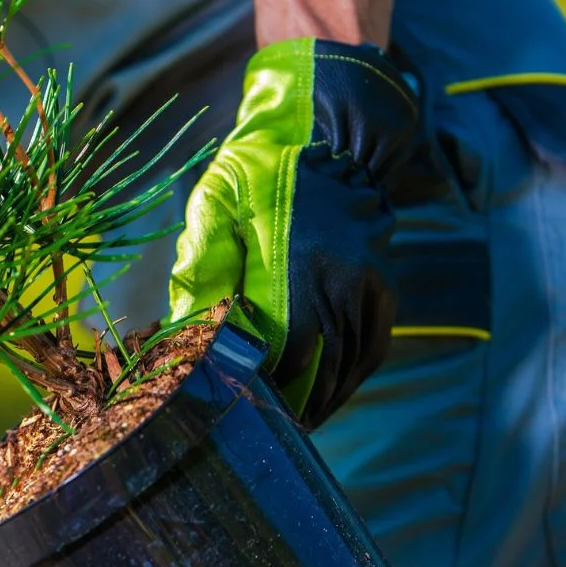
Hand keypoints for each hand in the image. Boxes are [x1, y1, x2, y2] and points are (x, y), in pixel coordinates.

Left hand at [169, 38, 447, 426]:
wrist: (327, 131)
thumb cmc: (257, 170)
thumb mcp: (215, 204)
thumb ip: (201, 263)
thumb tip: (183, 325)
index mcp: (296, 265)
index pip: (283, 352)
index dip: (264, 390)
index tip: (240, 413)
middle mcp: (341, 281)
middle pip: (319, 369)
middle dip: (292, 407)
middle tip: (263, 435)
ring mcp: (368, 285)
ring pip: (348, 366)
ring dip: (322, 401)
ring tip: (293, 427)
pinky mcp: (382, 286)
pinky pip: (372, 347)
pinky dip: (351, 378)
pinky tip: (327, 397)